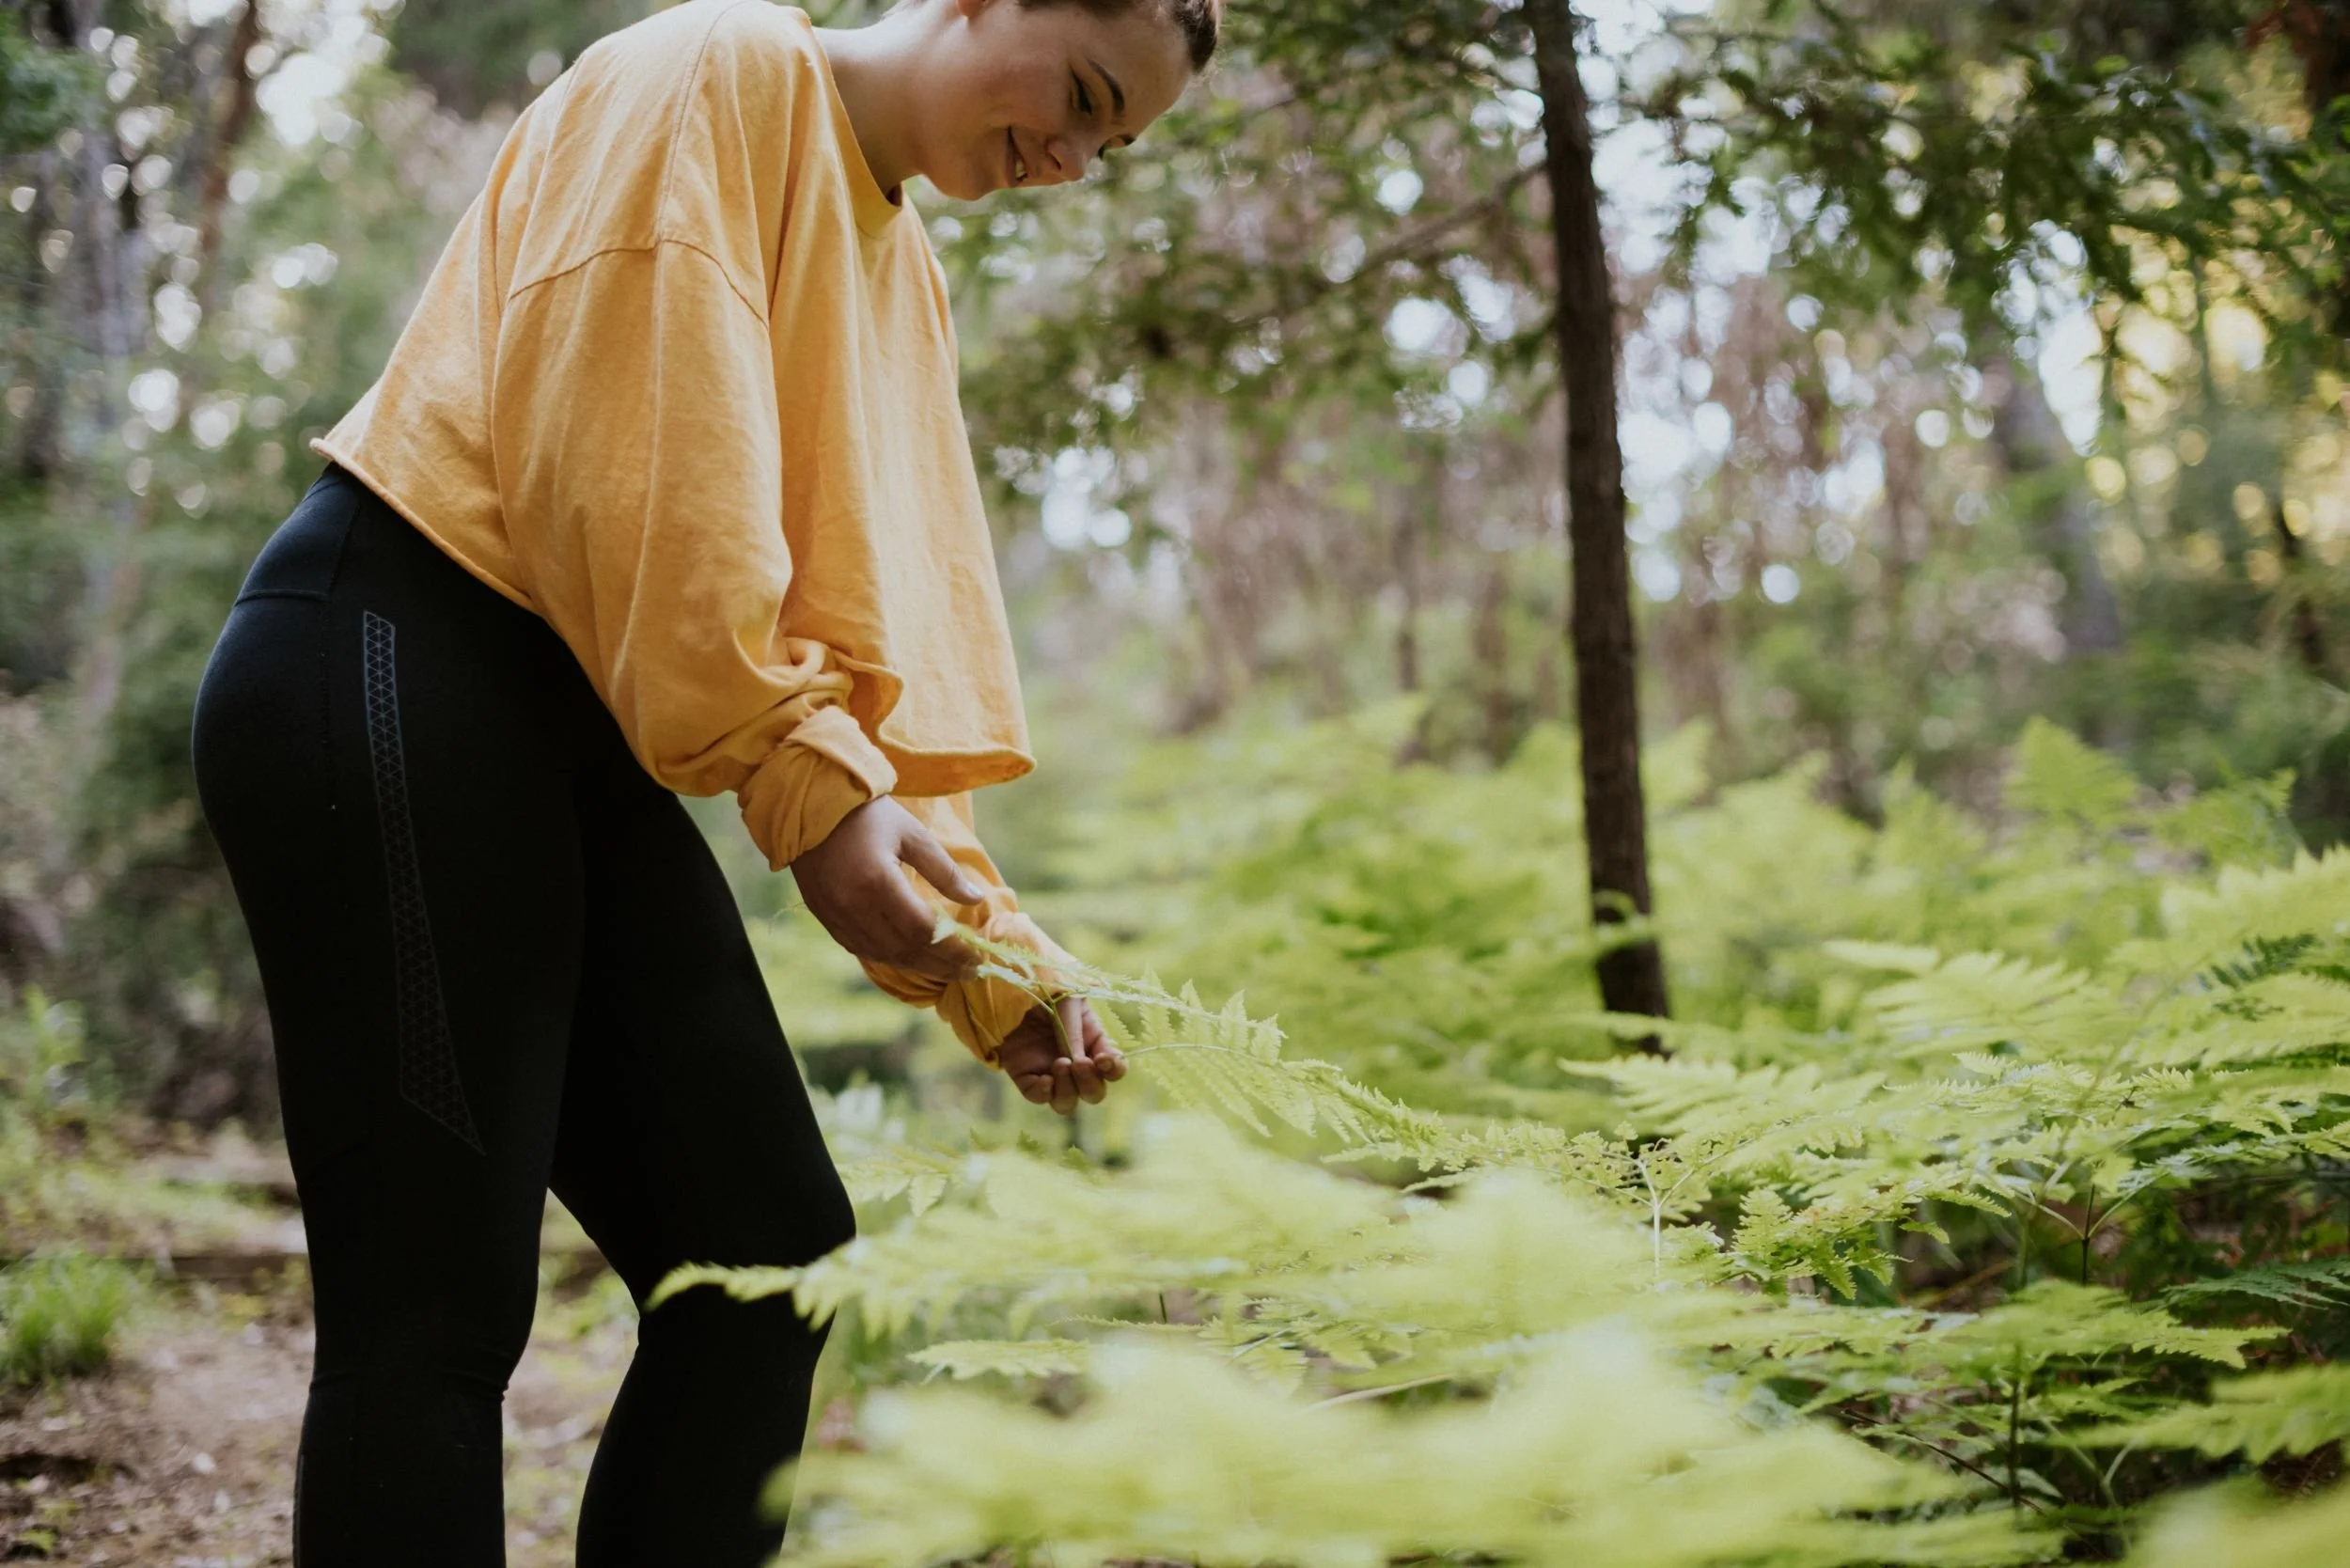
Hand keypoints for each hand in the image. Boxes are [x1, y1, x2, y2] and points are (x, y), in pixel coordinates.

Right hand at [789, 796, 989, 979]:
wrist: (809, 805)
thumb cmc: (868, 814)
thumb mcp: (913, 834)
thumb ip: (944, 871)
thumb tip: (976, 899)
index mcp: (878, 882)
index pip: (924, 930)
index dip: (953, 949)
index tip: (979, 958)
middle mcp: (854, 906)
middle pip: (905, 950)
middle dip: (941, 965)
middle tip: (970, 972)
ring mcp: (836, 915)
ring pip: (883, 955)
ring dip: (917, 966)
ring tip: (946, 969)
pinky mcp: (824, 917)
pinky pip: (860, 949)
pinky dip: (889, 957)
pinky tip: (910, 958)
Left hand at [998, 996, 1124, 1115]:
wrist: (1010, 985)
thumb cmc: (1046, 989)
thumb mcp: (1068, 1002)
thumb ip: (1075, 1032)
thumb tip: (1077, 1062)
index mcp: (1093, 1043)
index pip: (1114, 1069)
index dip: (1114, 1070)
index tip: (1103, 1060)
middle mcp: (1075, 1064)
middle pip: (1093, 1093)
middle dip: (1090, 1083)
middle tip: (1078, 1064)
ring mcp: (1050, 1072)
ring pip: (1066, 1103)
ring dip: (1068, 1091)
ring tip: (1060, 1064)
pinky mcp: (1025, 1076)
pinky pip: (1037, 1097)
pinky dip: (1044, 1093)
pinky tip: (1044, 1079)